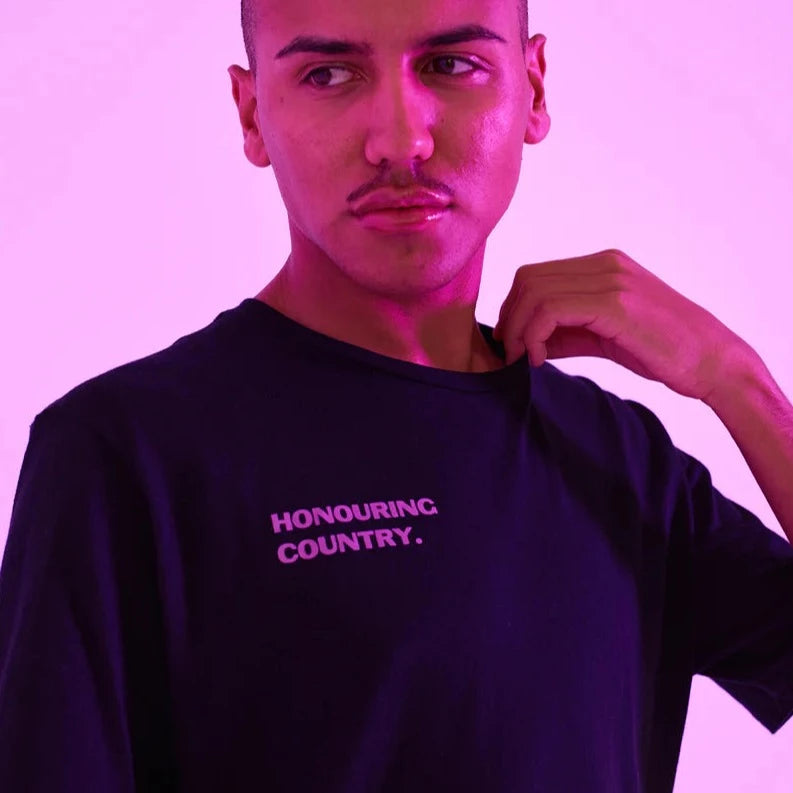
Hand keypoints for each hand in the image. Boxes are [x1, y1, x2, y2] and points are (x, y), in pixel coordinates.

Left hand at [492, 249, 754, 401]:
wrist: (713, 361)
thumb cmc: (664, 351)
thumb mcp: (605, 337)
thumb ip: (568, 333)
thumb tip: (527, 343)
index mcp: (603, 266)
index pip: (536, 275)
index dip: (514, 308)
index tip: (512, 343)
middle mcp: (605, 265)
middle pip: (528, 278)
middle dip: (510, 318)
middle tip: (510, 354)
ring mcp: (610, 280)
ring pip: (535, 292)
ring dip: (518, 330)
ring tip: (524, 360)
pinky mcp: (614, 304)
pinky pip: (552, 310)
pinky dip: (534, 335)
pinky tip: (539, 359)